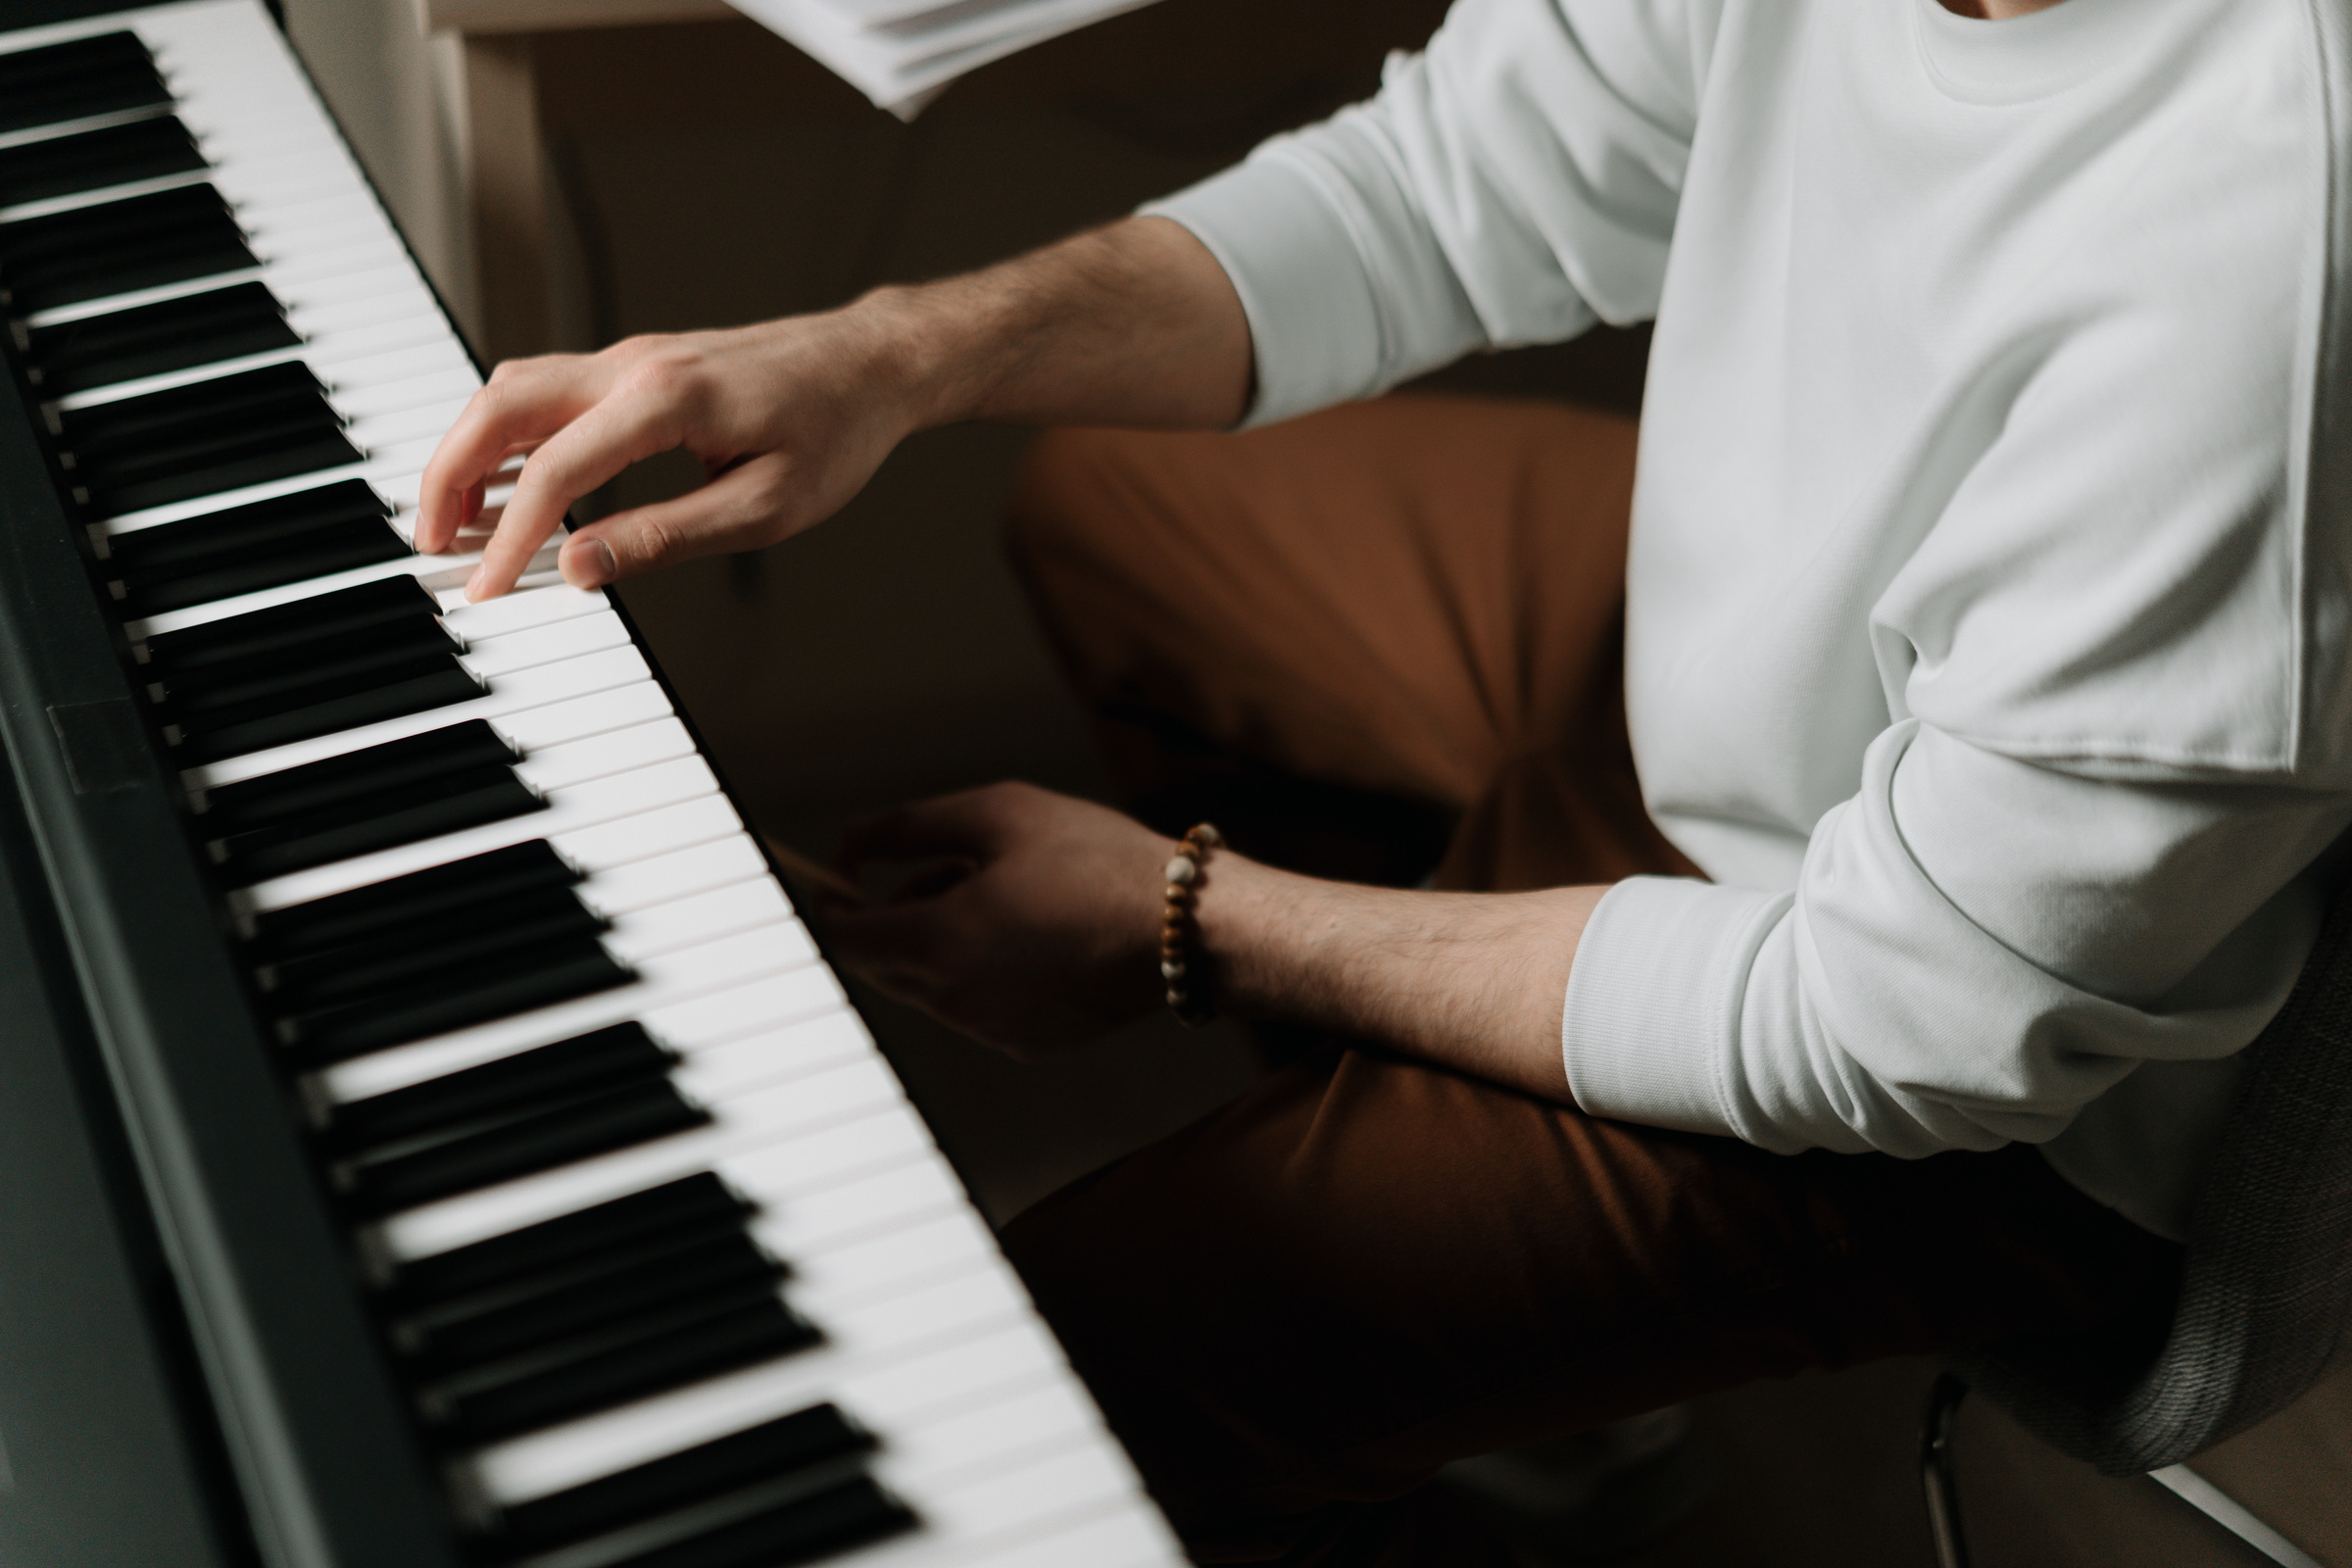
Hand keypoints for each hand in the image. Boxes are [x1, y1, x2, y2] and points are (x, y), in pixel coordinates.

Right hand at [416, 311, 925, 600]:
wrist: (871, 364)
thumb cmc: (835, 434)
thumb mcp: (763, 507)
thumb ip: (664, 537)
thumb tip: (578, 567)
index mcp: (667, 400)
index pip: (556, 471)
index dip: (509, 536)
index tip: (486, 589)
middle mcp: (635, 364)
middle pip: (501, 405)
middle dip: (448, 474)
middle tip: (432, 544)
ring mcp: (632, 357)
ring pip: (513, 390)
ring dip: (469, 450)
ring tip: (455, 521)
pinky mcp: (637, 365)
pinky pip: (547, 392)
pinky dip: (507, 434)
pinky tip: (505, 482)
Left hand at [818, 782, 1172, 1058]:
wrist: (1189, 930)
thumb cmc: (1098, 861)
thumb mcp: (998, 813)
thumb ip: (908, 825)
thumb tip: (851, 839)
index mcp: (937, 944)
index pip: (845, 936)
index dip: (832, 900)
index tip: (843, 871)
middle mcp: (955, 1001)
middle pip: (881, 964)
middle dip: (892, 914)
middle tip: (943, 866)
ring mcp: (991, 1029)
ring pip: (928, 984)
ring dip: (936, 939)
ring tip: (1000, 888)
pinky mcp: (1028, 1042)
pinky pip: (974, 1004)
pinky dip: (978, 968)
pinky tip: (1030, 928)